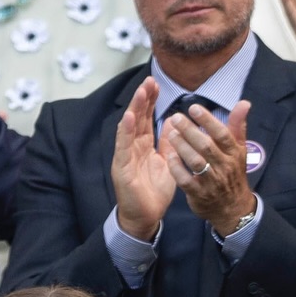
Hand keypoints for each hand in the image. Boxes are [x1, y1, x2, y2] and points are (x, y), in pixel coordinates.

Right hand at [111, 77, 175, 241]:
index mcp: (144, 146)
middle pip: (137, 118)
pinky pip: (123, 146)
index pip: (146, 118)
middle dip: (142, 98)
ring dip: (134, 109)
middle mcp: (133, 147)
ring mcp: (126, 156)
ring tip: (140, 92)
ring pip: (129, 128)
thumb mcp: (168, 162)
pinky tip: (128, 117)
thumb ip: (169, 143)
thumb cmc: (154, 191)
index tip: (156, 84)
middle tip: (149, 80)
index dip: (150, 101)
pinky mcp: (122, 167)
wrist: (146, 216)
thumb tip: (174, 121)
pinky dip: (125, 131)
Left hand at [160, 98, 255, 233]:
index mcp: (234, 153)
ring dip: (182, 146)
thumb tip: (244, 103)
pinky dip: (177, 167)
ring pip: (195, 162)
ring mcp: (211, 181)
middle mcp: (224, 166)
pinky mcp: (199, 194)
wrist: (233, 208)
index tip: (193, 108)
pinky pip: (185, 180)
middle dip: (190, 130)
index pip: (222, 134)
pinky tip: (169, 156)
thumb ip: (238, 125)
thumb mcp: (239, 149)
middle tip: (176, 118)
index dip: (208, 121)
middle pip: (207, 146)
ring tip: (171, 133)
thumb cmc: (233, 173)